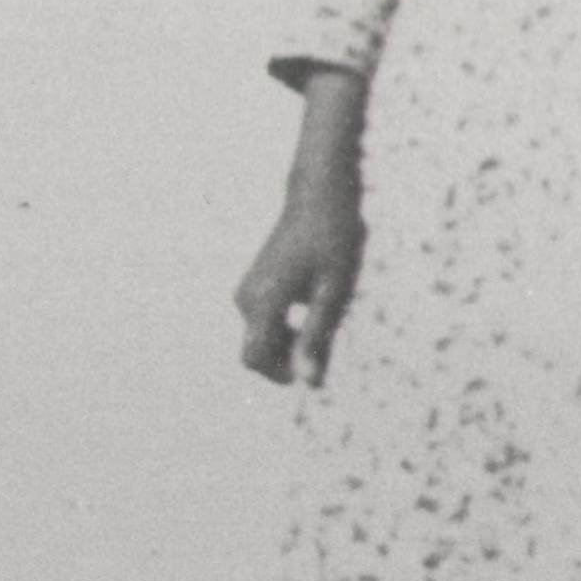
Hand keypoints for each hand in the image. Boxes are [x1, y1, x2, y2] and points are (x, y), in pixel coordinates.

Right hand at [236, 180, 362, 384]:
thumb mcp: (334, 293)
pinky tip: (320, 298)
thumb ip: (317, 338)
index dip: (282, 374)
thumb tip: (309, 383)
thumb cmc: (334, 241)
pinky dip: (291, 323)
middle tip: (332, 329)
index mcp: (262, 302)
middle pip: (260, 351)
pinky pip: (268, 320)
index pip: (255, 359)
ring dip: (294, 338)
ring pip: (265, 336)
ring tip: (329, 308)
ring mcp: (247, 291)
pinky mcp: (255, 285)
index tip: (317, 364)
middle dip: (292, 355)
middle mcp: (246, 299)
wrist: (321, 196)